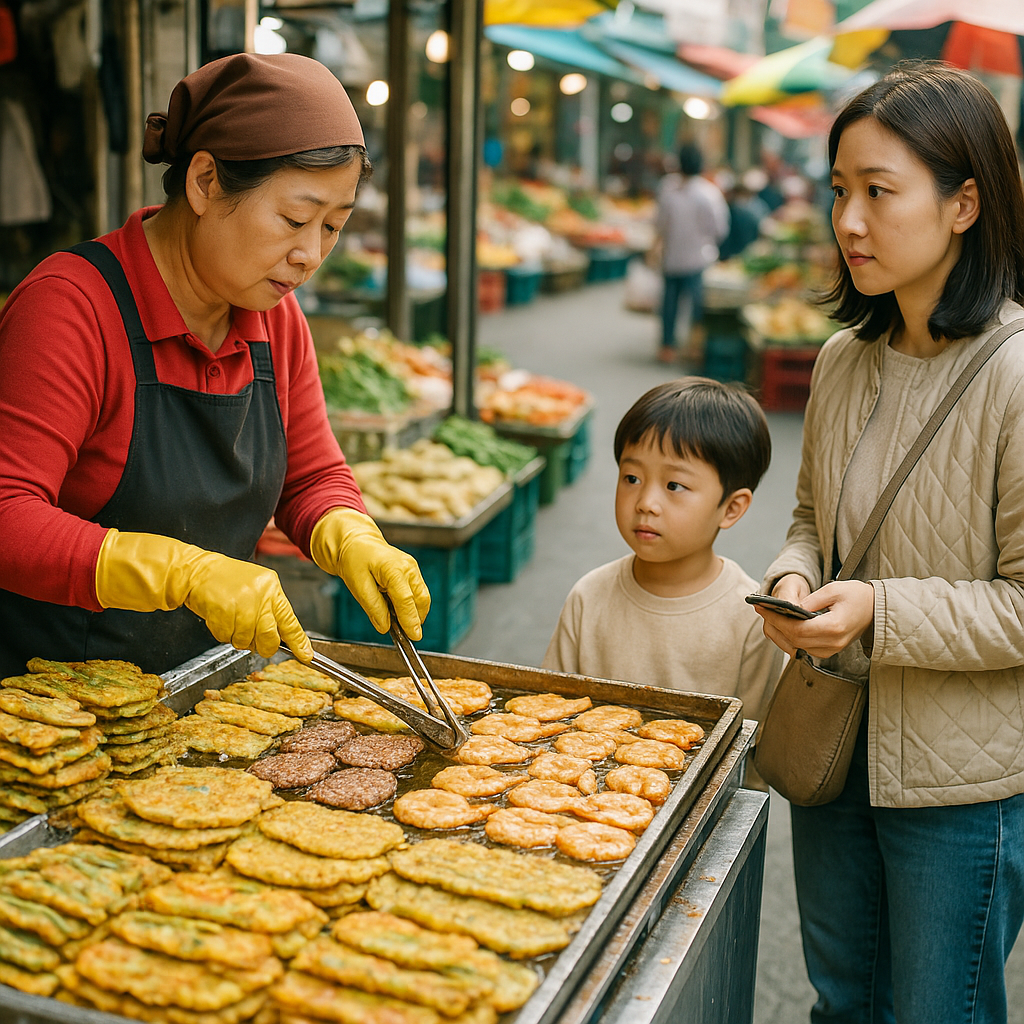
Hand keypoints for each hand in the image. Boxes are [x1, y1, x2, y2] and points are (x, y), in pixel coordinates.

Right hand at [94, 530, 312, 660]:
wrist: (197, 570)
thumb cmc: (227, 582)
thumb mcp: (256, 589)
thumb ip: (270, 611)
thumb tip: (284, 639)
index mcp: (272, 588)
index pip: (290, 620)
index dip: (299, 642)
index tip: (306, 656)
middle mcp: (260, 594)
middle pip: (269, 637)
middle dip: (262, 646)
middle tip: (254, 643)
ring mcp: (241, 601)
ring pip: (246, 640)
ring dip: (238, 639)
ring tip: (231, 622)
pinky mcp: (222, 609)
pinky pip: (226, 637)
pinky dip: (222, 634)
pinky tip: (219, 619)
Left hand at [310, 508, 429, 639]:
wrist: (357, 542)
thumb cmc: (355, 560)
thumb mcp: (358, 585)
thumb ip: (373, 607)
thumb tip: (385, 627)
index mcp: (393, 568)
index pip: (406, 599)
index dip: (410, 620)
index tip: (414, 636)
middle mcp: (408, 567)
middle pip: (420, 599)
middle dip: (415, 618)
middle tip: (405, 634)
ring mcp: (412, 568)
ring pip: (422, 597)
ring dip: (414, 612)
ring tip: (399, 621)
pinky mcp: (412, 572)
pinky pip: (417, 592)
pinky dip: (411, 604)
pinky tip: (398, 610)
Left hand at [754, 578, 874, 658]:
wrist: (875, 610)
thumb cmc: (856, 596)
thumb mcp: (833, 590)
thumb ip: (810, 601)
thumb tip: (789, 609)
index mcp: (834, 627)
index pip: (798, 629)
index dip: (777, 620)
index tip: (763, 607)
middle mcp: (832, 643)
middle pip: (794, 640)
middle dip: (775, 625)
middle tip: (761, 609)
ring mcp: (831, 650)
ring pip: (796, 647)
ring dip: (779, 633)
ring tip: (767, 615)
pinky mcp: (828, 651)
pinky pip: (803, 648)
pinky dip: (789, 638)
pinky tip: (781, 625)